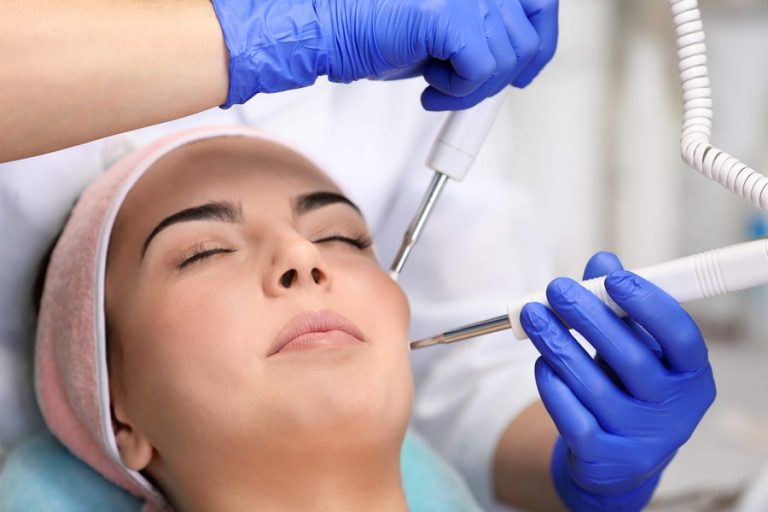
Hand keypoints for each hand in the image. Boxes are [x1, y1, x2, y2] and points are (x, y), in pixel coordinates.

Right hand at [211, 0, 557, 109]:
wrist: (327, 29)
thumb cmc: (371, 26)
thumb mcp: (442, 26)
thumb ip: (481, 30)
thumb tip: (516, 57)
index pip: (538, 2)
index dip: (539, 41)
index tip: (526, 69)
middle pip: (528, 34)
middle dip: (500, 74)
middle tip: (465, 85)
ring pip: (507, 58)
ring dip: (473, 87)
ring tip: (438, 82)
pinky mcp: (453, 15)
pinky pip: (482, 71)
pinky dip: (458, 92)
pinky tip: (430, 86)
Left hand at [520, 252, 715, 511]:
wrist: (617, 459)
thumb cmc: (629, 388)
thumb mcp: (635, 346)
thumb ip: (620, 305)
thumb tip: (601, 260)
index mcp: (691, 377)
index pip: (680, 337)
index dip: (648, 305)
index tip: (612, 277)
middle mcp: (673, 411)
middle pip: (630, 359)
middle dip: (588, 317)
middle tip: (556, 288)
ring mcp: (639, 438)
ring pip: (593, 386)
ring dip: (558, 344)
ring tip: (534, 315)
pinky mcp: (604, 457)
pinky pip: (571, 416)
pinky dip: (552, 384)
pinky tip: (541, 361)